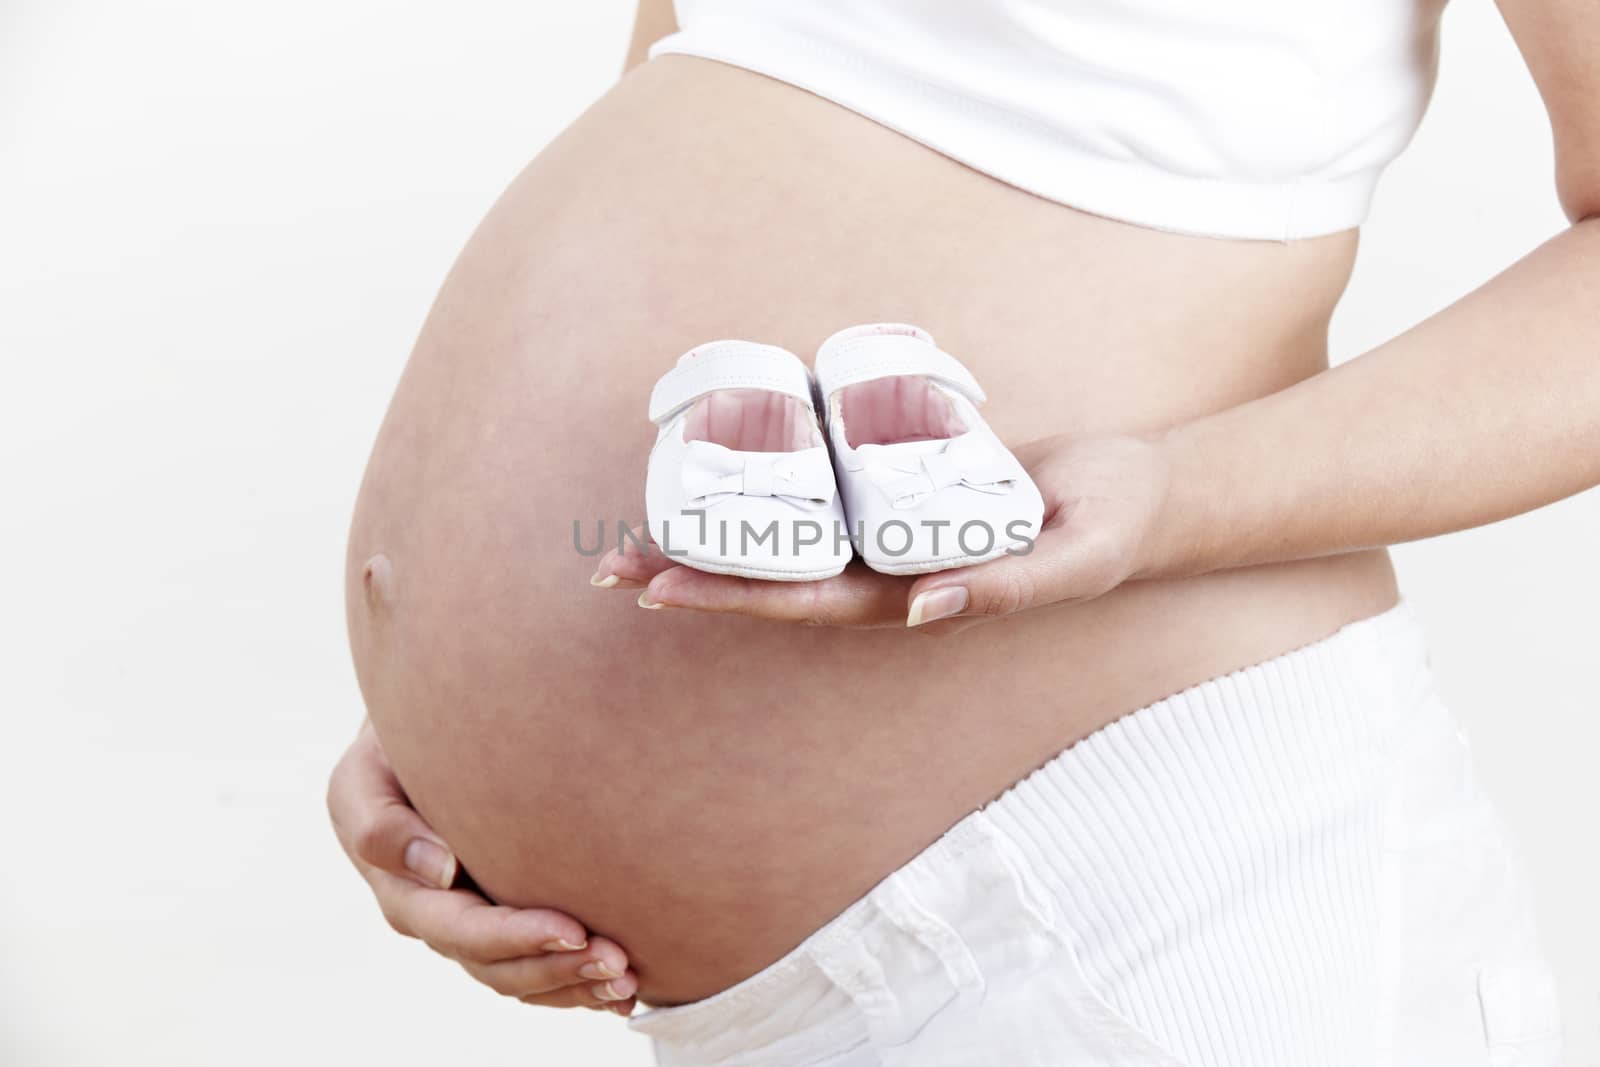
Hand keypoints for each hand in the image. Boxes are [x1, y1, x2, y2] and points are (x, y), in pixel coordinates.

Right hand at [327, 720, 638, 1014]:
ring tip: (627, 979)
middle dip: (560, 968)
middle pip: (500, 966)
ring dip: (576, 983)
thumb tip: (442, 871)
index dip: (518, 937)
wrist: (418, 737)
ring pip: (523, 976)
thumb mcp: (365, 775)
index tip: (574, 929)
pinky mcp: (502, 919)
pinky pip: (538, 968)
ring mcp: (471, 925)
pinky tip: (624, 988)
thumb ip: (381, 824)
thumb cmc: (392, 749)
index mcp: (403, 891)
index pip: (464, 930)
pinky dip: (579, 984)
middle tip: (618, 961)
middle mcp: (437, 919)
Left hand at [592, 432, 1171, 632]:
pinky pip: (820, 492)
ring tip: (635, 525)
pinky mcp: (896, 492)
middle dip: (693, 574)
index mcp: (915, 598)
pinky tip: (717, 467)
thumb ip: (1007, 589)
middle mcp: (887, 573)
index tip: (661, 589)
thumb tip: (922, 609)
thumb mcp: (1070, 561)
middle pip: (774, 575)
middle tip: (607, 565)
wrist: (1132, 493)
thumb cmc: (1109, 529)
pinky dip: (765, 486)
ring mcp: (887, 535)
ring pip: (786, 537)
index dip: (732, 596)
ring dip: (714, 535)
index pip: (806, 602)